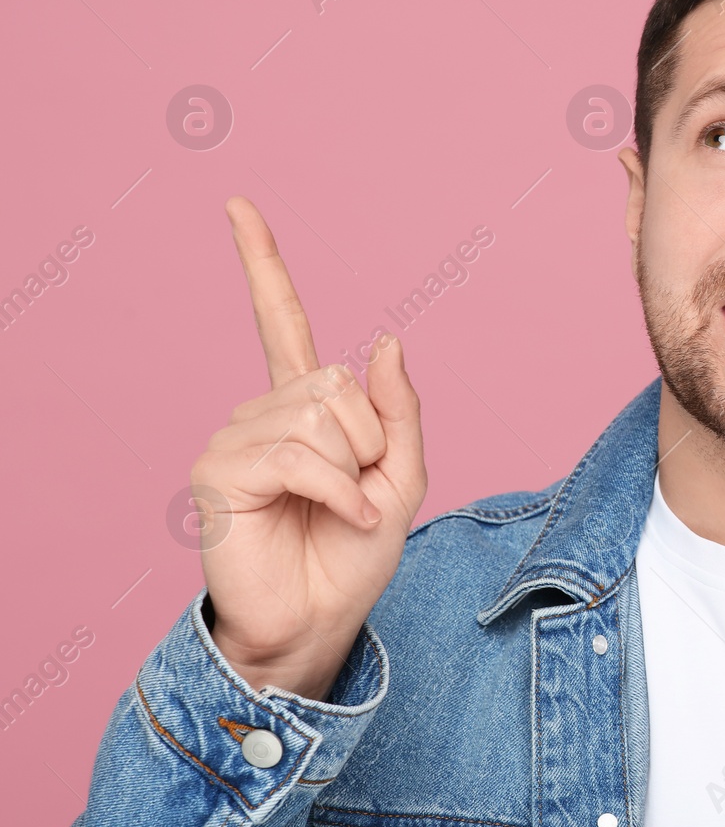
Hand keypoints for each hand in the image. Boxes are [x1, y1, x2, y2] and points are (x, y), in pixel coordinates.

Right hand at [188, 196, 427, 699]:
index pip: (280, 321)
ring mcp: (236, 436)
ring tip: (343, 508)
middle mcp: (263, 410)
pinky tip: (340, 517)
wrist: (321, 620)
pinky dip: (340, 489)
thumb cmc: (354, 553)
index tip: (239, 206)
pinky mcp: (220, 470)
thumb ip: (397, 408)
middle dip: (370, 438)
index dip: (262, 264)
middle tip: (359, 491)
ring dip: (356, 468)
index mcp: (305, 405)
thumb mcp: (402, 474)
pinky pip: (301, 453)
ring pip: (324, 413)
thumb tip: (381, 339)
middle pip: (337, 380)